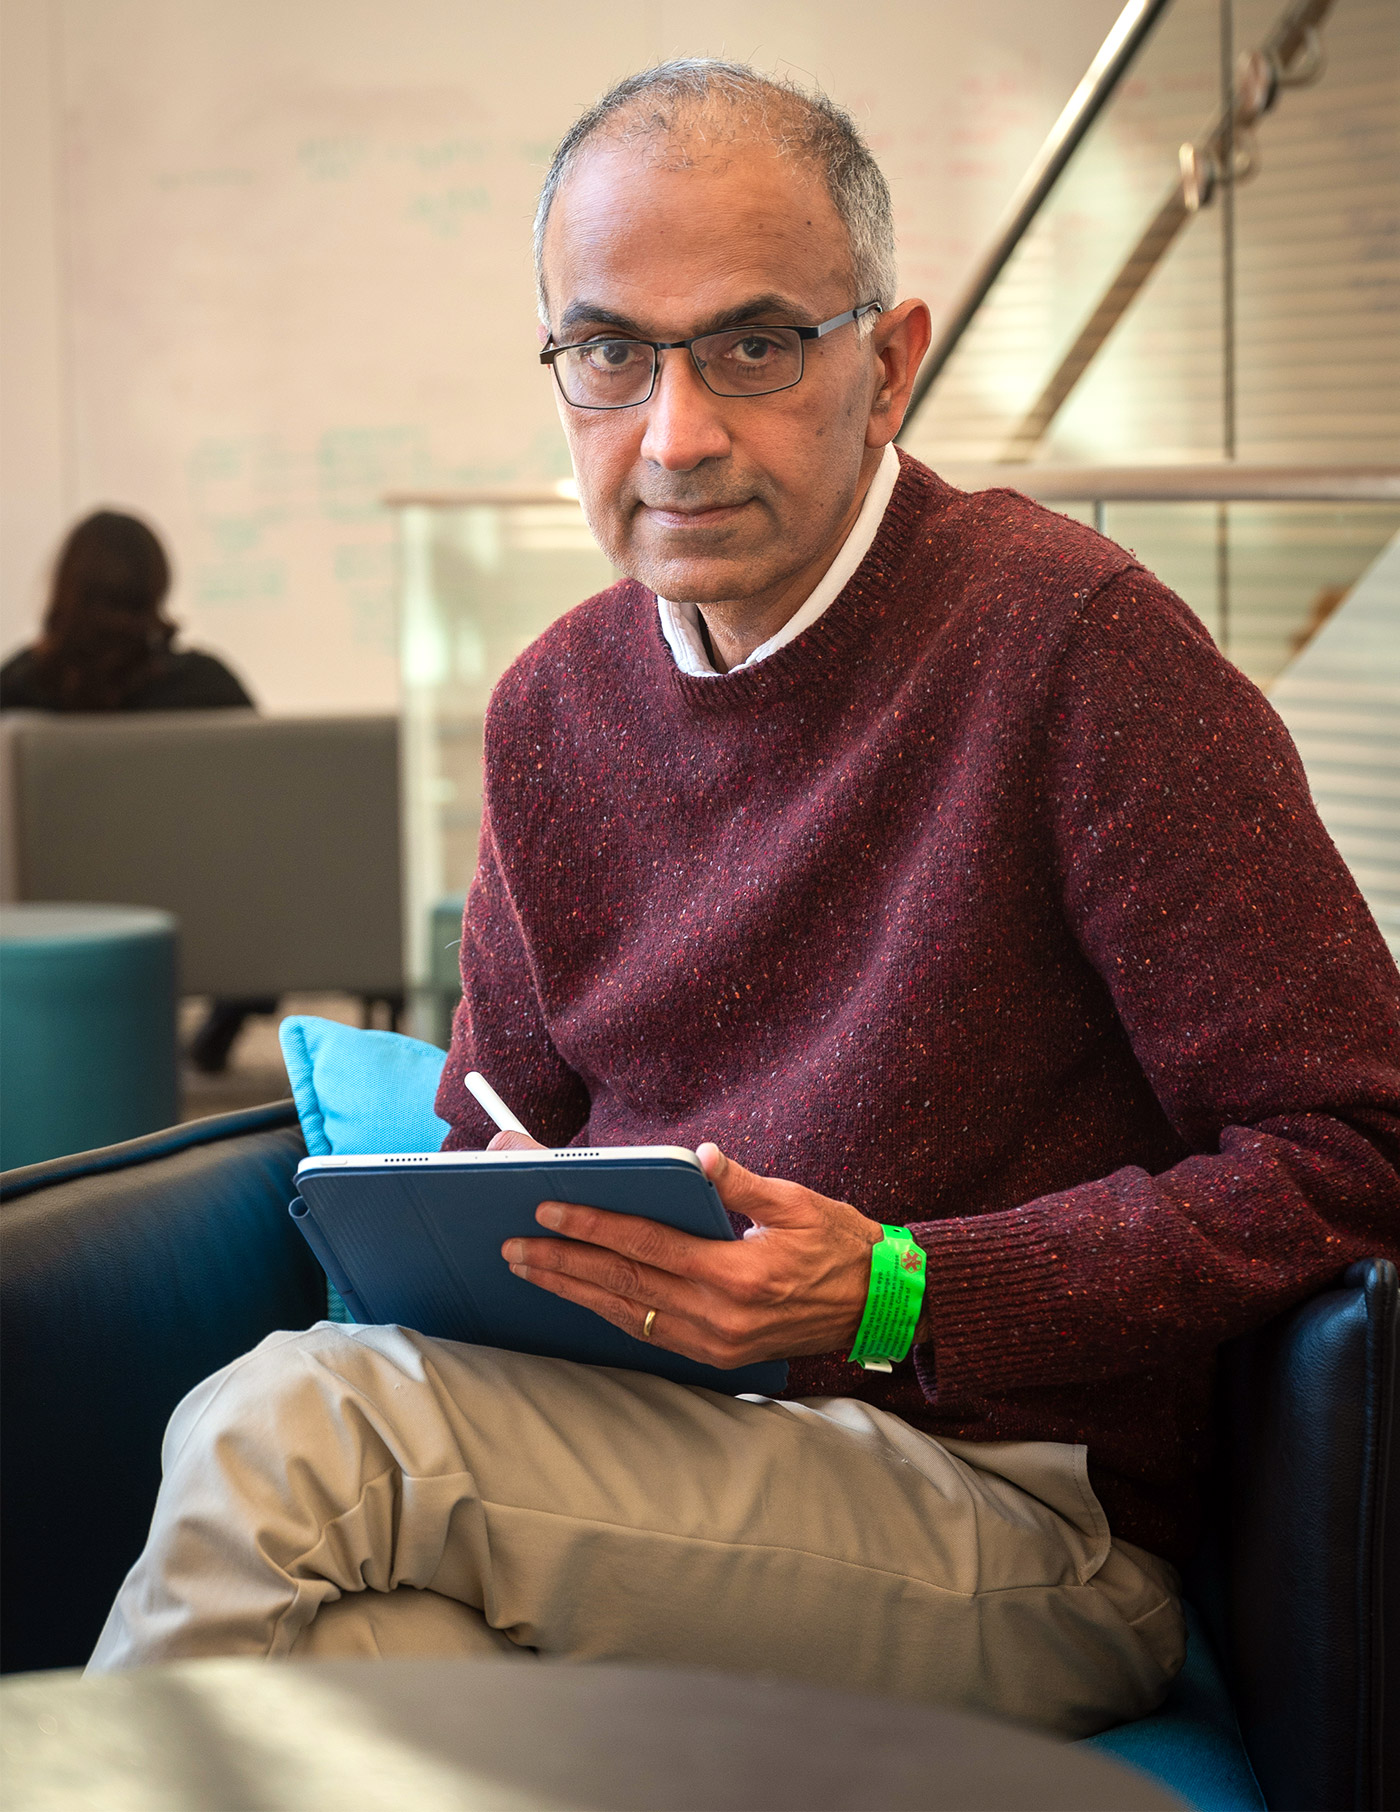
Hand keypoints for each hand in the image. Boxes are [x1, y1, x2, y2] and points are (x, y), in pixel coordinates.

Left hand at [489, 1130, 880, 1368]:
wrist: (880, 1306)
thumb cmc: (842, 1245)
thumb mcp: (798, 1203)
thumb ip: (741, 1183)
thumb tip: (699, 1157)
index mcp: (736, 1273)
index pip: (645, 1246)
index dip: (593, 1226)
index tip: (548, 1210)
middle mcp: (719, 1315)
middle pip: (622, 1285)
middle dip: (562, 1263)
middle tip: (513, 1245)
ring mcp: (715, 1342)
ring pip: (627, 1314)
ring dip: (573, 1291)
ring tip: (529, 1269)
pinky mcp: (717, 1355)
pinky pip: (648, 1333)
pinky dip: (608, 1312)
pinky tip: (579, 1295)